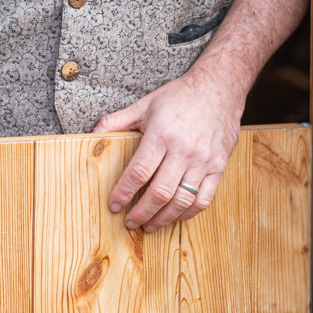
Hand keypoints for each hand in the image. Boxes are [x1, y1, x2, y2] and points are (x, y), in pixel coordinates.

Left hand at [96, 57, 246, 229]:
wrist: (219, 87)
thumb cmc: (179, 96)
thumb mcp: (145, 104)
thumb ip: (118, 121)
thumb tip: (93, 134)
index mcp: (161, 134)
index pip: (139, 172)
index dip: (124, 192)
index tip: (114, 205)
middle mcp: (183, 150)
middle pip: (160, 192)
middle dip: (141, 212)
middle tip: (130, 222)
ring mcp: (203, 160)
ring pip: (182, 200)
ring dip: (163, 218)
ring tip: (150, 225)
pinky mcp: (219, 166)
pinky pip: (204, 198)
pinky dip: (188, 213)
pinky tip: (175, 215)